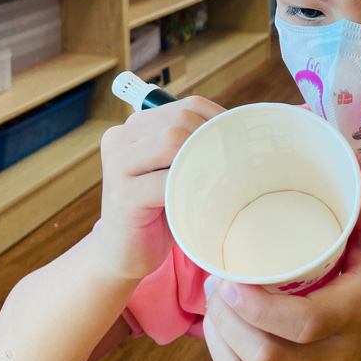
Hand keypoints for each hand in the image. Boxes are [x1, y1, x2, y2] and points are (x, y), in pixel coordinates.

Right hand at [97, 96, 223, 280]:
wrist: (123, 254)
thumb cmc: (160, 210)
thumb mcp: (175, 169)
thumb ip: (193, 146)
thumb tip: (243, 131)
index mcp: (136, 126)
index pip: (187, 106)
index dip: (220, 120)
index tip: (241, 143)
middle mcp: (121, 138)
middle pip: (181, 120)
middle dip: (214, 140)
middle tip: (236, 166)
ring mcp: (117, 165)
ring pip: (172, 141)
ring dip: (203, 161)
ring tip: (219, 182)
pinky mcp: (122, 196)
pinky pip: (166, 182)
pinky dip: (191, 189)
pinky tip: (203, 202)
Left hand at [202, 168, 360, 360]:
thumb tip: (338, 148)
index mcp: (356, 312)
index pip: (304, 323)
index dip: (259, 307)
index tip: (230, 278)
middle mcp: (333, 350)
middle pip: (267, 354)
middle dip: (228, 319)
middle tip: (217, 281)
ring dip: (221, 335)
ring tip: (216, 298)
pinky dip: (223, 352)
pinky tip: (222, 322)